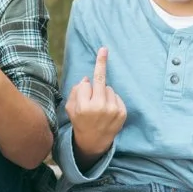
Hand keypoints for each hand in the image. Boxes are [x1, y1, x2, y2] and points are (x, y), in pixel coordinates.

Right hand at [66, 47, 126, 162]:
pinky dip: (112, 99)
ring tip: (99, 106)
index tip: (101, 52)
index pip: (85, 85)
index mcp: (84, 107)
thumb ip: (75, 92)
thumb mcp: (70, 108)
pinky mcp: (122, 113)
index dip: (85, 86)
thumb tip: (87, 79)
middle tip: (104, 49)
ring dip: (104, 92)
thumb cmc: (80, 122)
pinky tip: (107, 110)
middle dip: (101, 64)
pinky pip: (116, 96)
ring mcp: (112, 110)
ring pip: (109, 88)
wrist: (94, 142)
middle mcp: (99, 108)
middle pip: (100, 81)